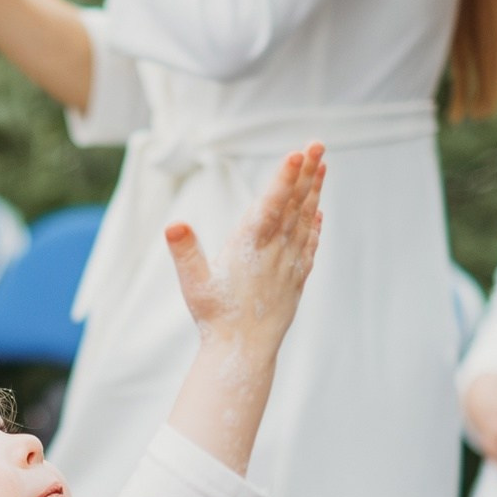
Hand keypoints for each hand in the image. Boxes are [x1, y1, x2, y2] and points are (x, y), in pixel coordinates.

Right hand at [166, 144, 324, 363]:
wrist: (243, 353)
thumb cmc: (215, 318)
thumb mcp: (194, 284)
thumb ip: (185, 252)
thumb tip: (173, 226)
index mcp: (250, 246)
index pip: (271, 204)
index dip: (284, 178)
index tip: (299, 153)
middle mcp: (275, 251)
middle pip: (293, 204)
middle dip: (306, 173)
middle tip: (318, 144)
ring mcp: (288, 264)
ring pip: (305, 221)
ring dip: (314, 193)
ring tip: (323, 167)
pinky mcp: (294, 279)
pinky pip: (309, 246)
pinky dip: (314, 227)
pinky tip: (318, 214)